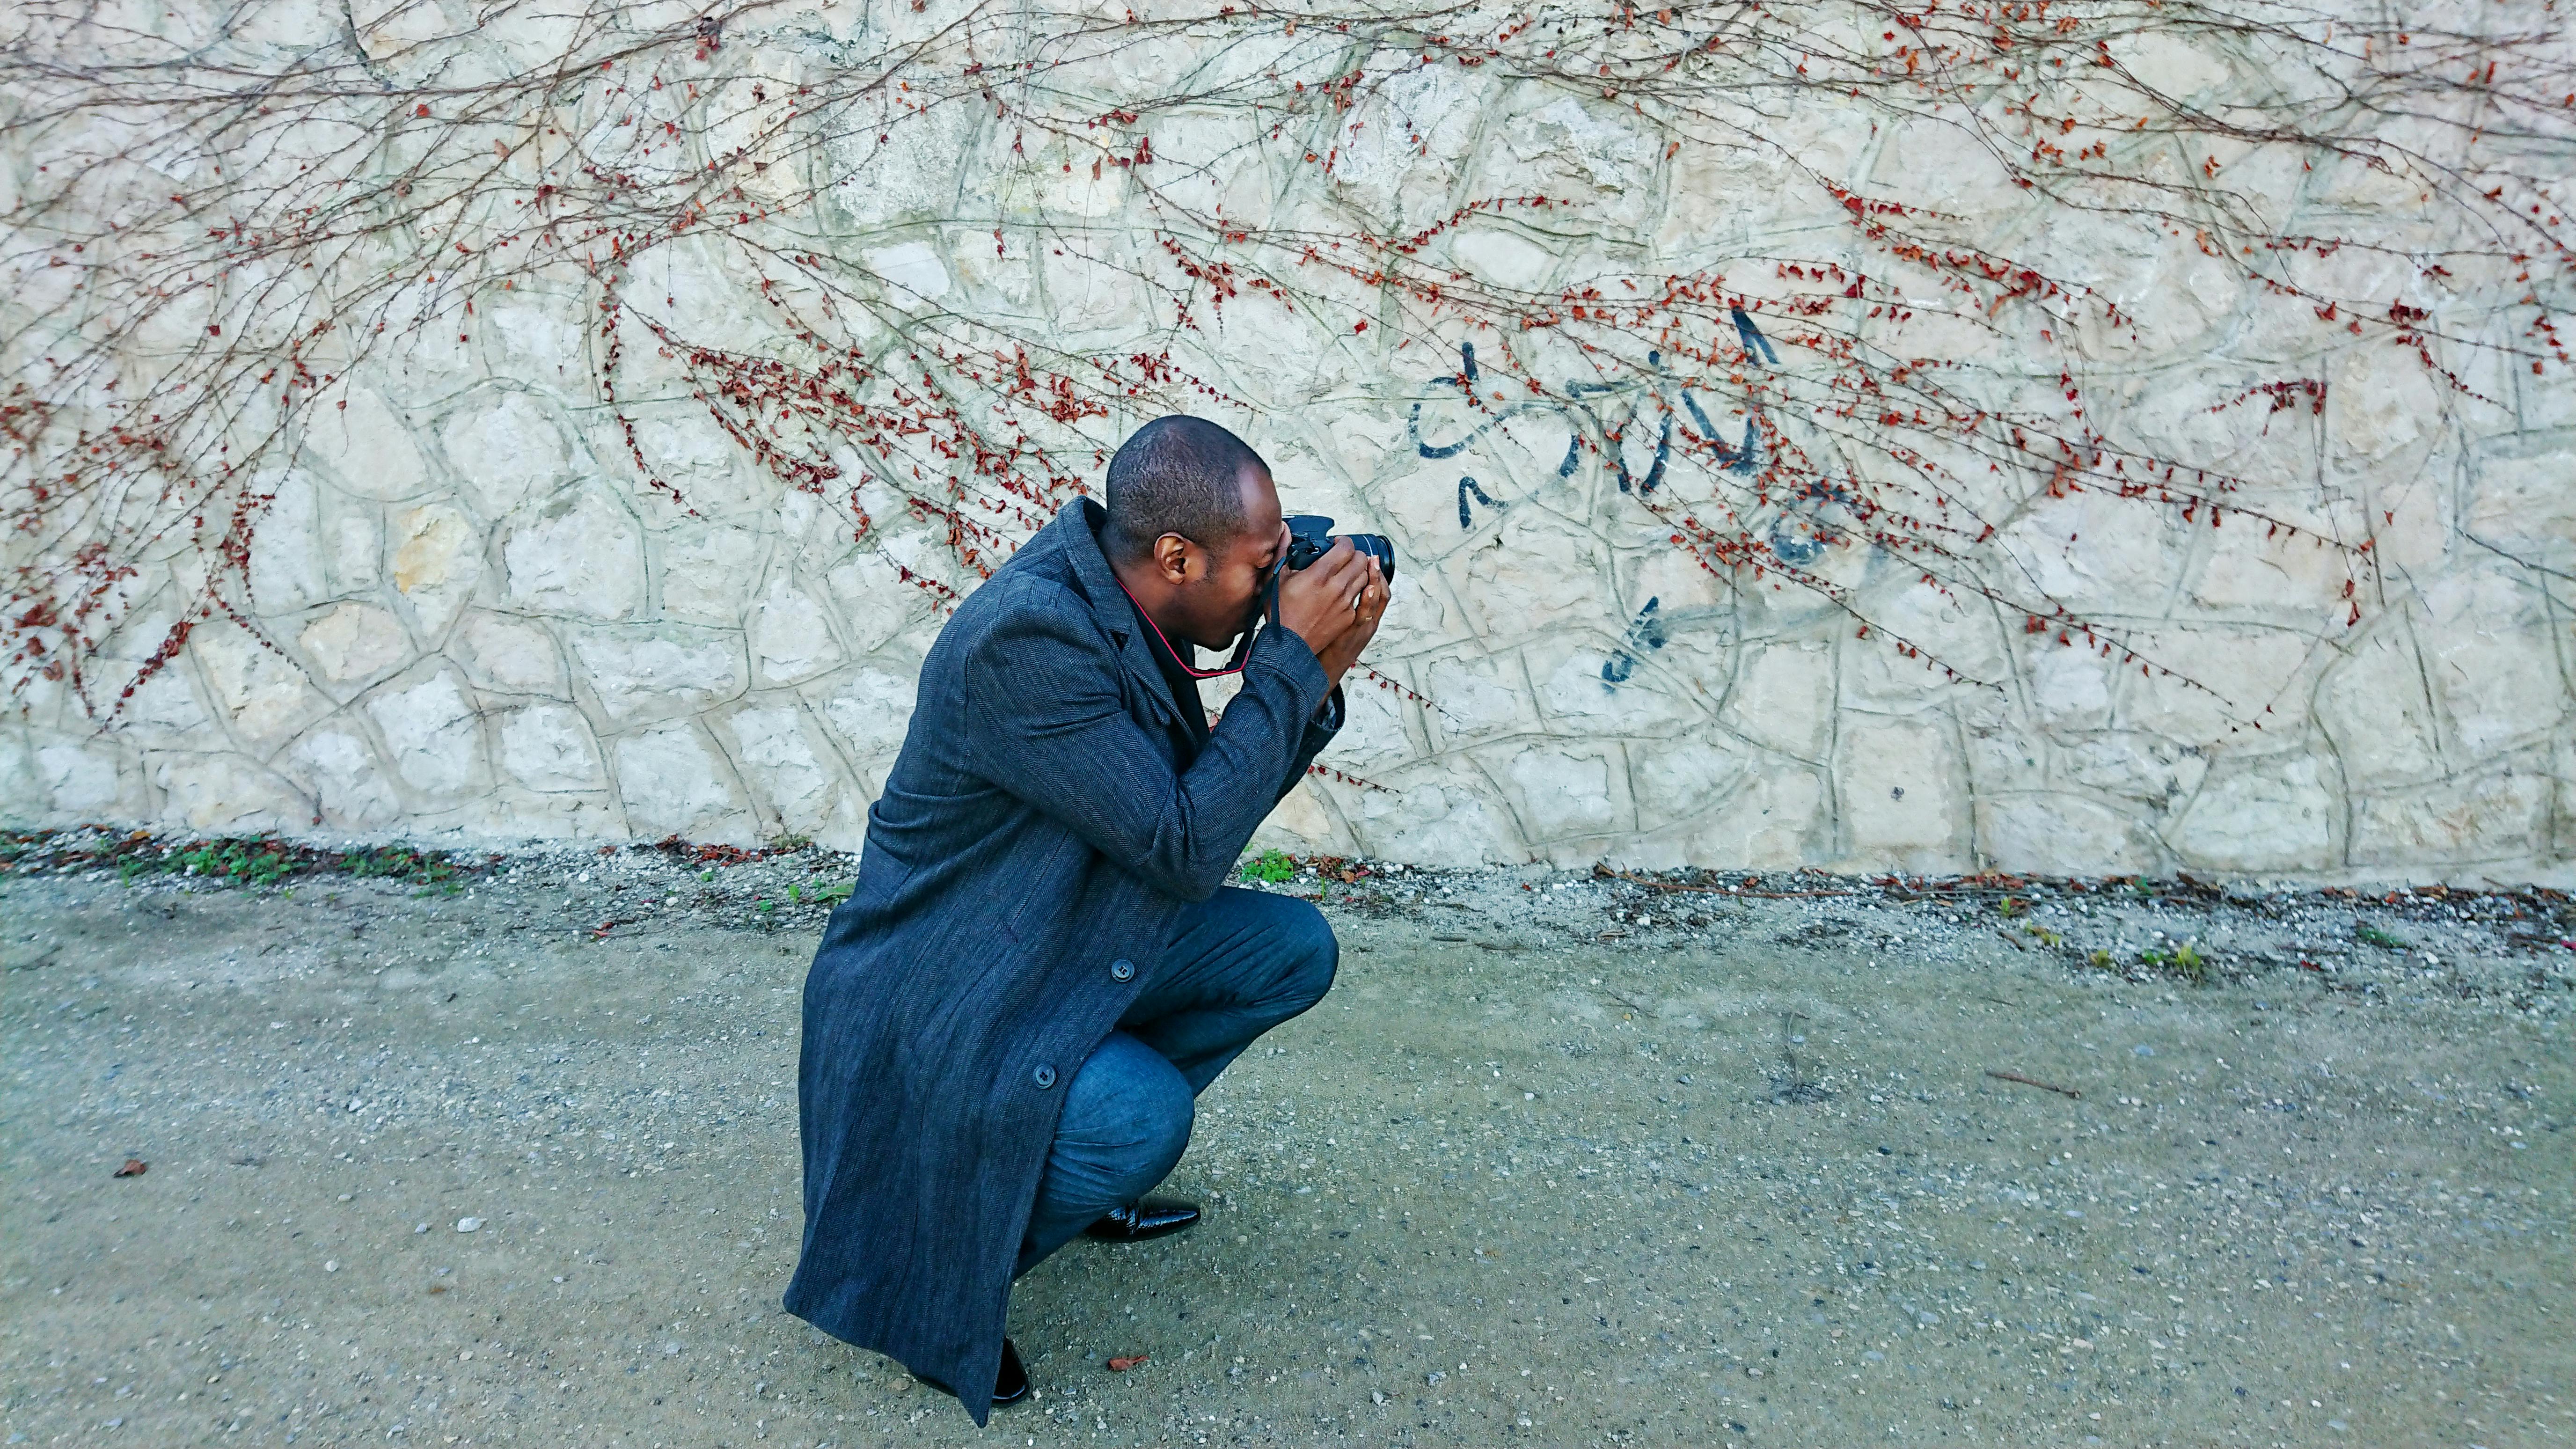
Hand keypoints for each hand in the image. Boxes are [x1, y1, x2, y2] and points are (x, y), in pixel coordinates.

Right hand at [1275, 540, 1385, 690]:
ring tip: (1347, 572)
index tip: (1338, 544)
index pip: (1346, 548)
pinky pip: (1360, 596)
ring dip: (1358, 571)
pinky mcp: (1349, 616)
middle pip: (1361, 560)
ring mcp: (1346, 603)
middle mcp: (1337, 587)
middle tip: (1345, 557)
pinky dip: (1356, 590)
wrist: (1289, 645)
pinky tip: (1344, 591)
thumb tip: (1284, 531)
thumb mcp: (1276, 579)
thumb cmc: (1281, 613)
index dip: (1344, 542)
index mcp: (1320, 574)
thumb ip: (1283, 551)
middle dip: (1354, 554)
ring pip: (1365, 577)